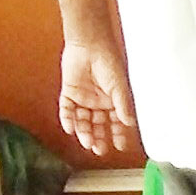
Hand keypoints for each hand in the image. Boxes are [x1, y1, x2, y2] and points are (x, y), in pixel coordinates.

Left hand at [56, 39, 141, 156]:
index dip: (118, 135)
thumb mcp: (120, 86)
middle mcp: (99, 102)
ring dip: (84, 132)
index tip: (119, 146)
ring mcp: (83, 98)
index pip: (117, 122)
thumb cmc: (109, 61)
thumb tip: (129, 123)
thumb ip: (124, 105)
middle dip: (99, 138)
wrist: (89, 44)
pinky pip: (67, 110)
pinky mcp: (69, 92)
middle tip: (99, 150)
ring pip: (83, 120)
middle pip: (99, 125)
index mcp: (114, 100)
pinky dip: (67, 119)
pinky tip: (70, 129)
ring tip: (87, 142)